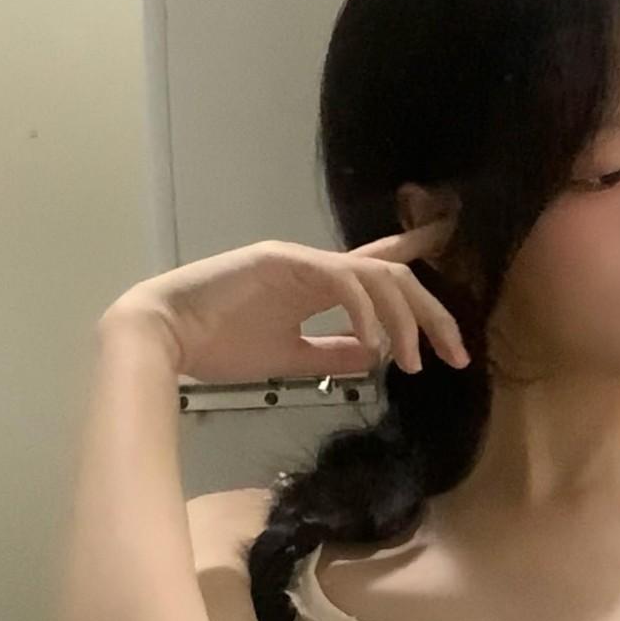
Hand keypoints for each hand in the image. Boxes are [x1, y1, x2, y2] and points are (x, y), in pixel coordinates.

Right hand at [99, 215, 470, 384]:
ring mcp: (299, 258)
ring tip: (413, 362)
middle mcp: (314, 264)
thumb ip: (333, 353)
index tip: (456, 327)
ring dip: (405, 319)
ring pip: (377, 275)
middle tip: (457, 355)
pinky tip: (375, 346)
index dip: (422, 290)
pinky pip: (342, 280)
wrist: (161, 335)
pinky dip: (367, 313)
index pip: (380, 275)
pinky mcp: (282, 261)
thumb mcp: (291, 357)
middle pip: (393, 275)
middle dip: (433, 313)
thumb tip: (377, 357)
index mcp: (316, 284)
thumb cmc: (217, 346)